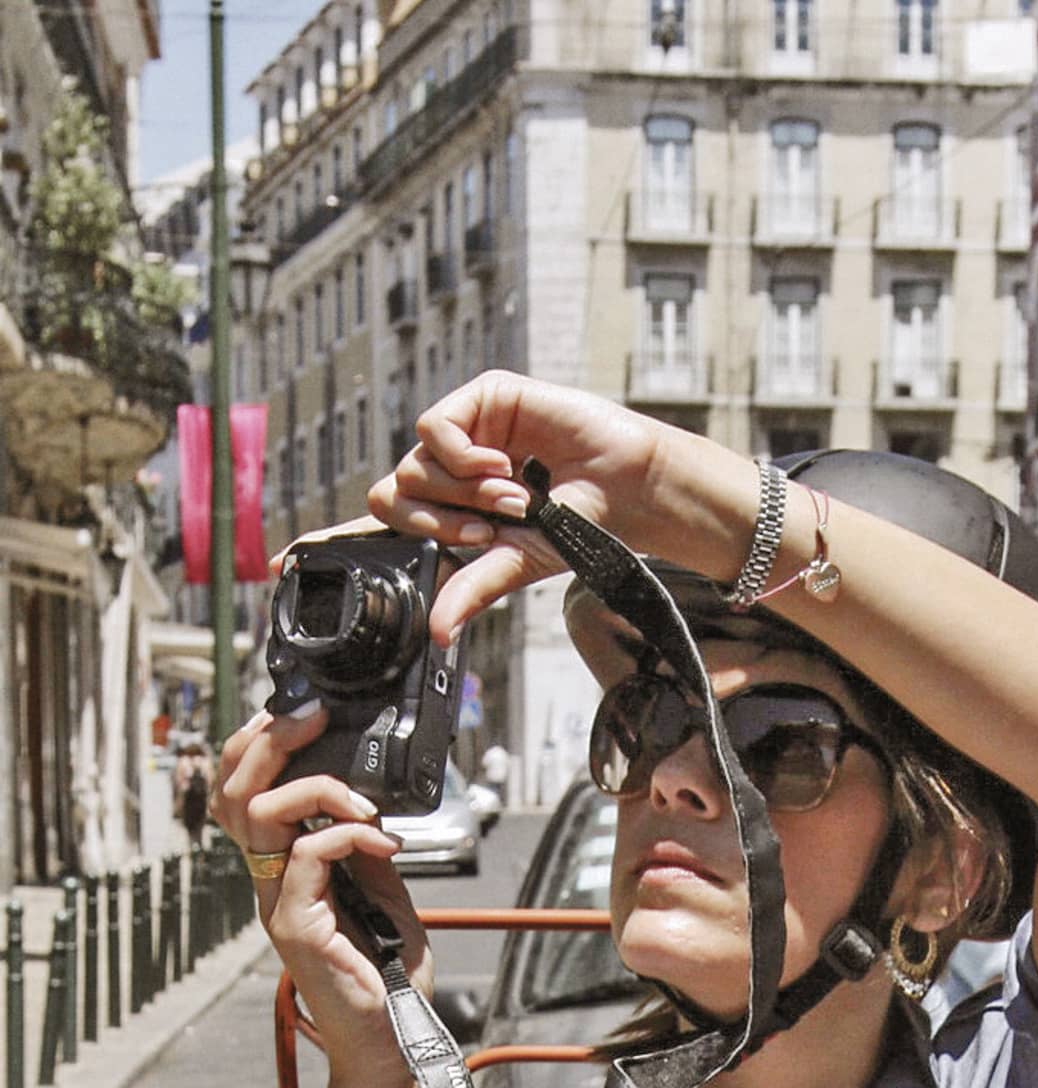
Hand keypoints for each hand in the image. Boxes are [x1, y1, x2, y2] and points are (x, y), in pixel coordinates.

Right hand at [211, 705, 431, 1079]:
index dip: (262, 750)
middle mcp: (270, 885)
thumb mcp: (386, 895)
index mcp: (286, 873)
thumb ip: (368, 851)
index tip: (303, 716)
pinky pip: (307, 858)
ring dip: (317, 790)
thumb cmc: (390, 977)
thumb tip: (366, 806)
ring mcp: (278, 905)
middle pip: (236, 795)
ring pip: (260, 817)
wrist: (393, 1040)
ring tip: (363, 803)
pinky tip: (382, 842)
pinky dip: (347, 835)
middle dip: (267, 743)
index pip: (248, 797)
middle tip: (309, 717)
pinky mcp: (297, 927)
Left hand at [367, 371, 727, 641]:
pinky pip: (436, 429)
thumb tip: (439, 632)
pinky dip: (464, 455)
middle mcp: (450, 472)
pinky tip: (502, 463)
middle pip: (393, 493)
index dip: (352, 535)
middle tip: (487, 528)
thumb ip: (473, 587)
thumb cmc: (580, 523)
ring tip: (513, 495)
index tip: (307, 558)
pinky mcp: (480, 399)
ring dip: (463, 490)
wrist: (625, 487)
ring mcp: (463, 433)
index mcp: (451, 511)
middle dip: (437, 519)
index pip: (386, 519)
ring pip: (414, 464)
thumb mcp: (518, 561)